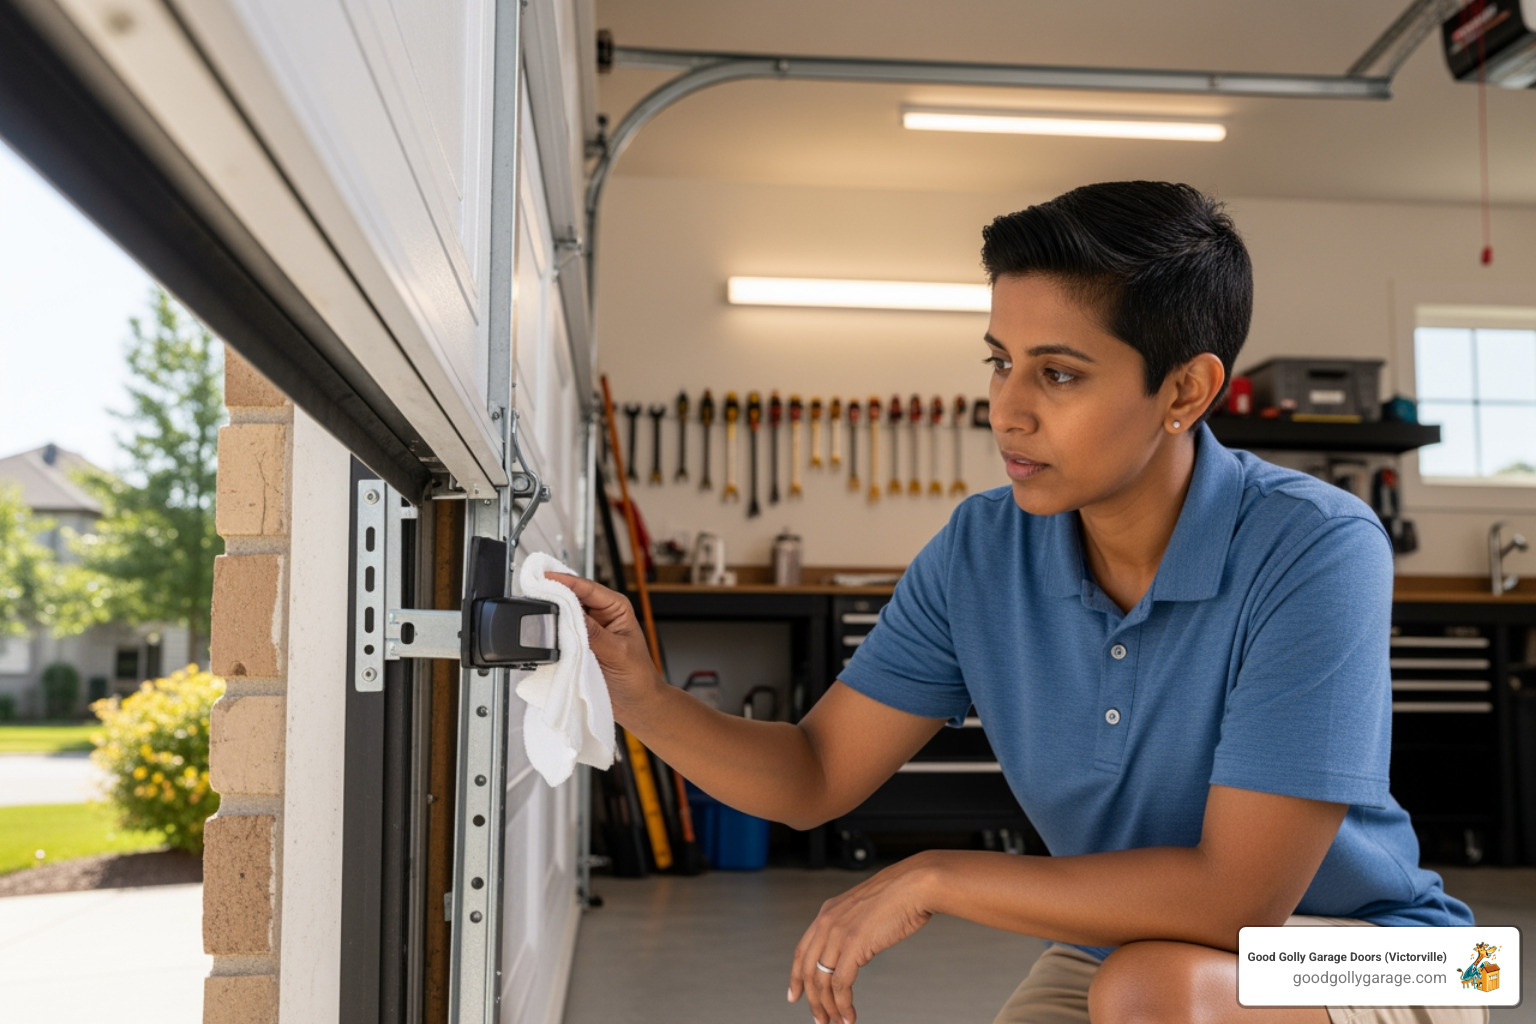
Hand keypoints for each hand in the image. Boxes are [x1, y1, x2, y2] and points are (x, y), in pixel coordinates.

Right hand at [546, 573, 662, 721]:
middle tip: (533, 594)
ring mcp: (587, 631)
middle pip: (572, 598)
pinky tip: (542, 635)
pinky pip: (560, 636)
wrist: (637, 704)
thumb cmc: (638, 676)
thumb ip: (595, 634)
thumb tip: (571, 615)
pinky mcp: (578, 646)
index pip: (587, 587)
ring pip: (564, 616)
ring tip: (535, 612)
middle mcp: (600, 615)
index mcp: (616, 607)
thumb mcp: (618, 652)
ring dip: (551, 616)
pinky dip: (551, 635)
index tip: (545, 578)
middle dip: (554, 595)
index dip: (565, 581)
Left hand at [788, 854, 936, 1023]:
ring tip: (836, 1022)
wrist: (915, 884)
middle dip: (812, 1000)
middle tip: (819, 1019)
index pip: (802, 951)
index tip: (794, 995)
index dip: (796, 977)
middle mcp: (827, 922)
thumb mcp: (864, 909)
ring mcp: (838, 933)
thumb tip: (854, 950)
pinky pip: (841, 984)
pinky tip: (849, 1015)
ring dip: (828, 1007)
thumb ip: (852, 927)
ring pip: (821, 981)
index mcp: (827, 912)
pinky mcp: (854, 946)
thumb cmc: (899, 896)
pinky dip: (843, 1004)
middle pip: (808, 970)